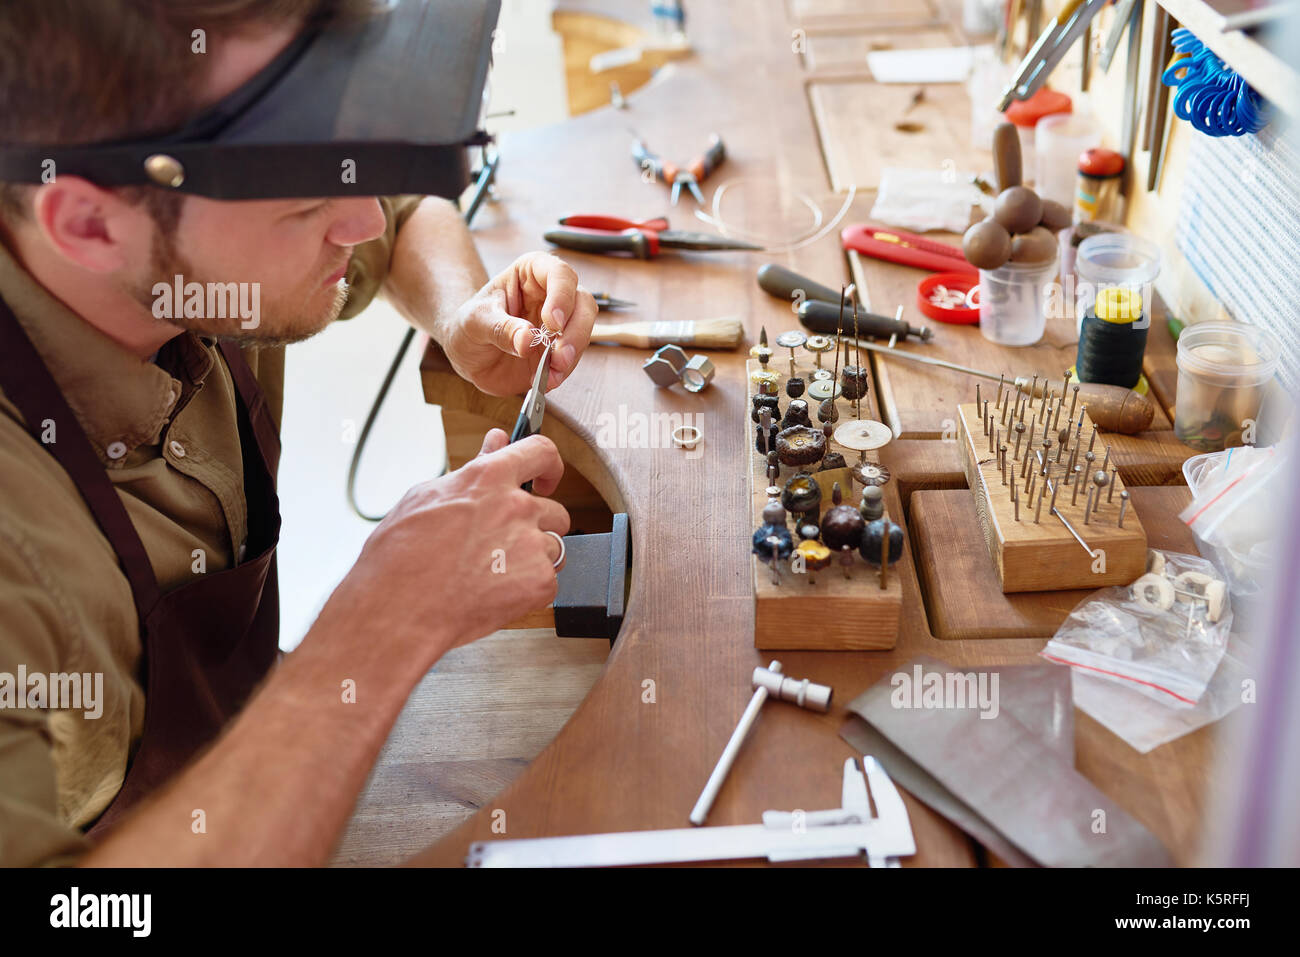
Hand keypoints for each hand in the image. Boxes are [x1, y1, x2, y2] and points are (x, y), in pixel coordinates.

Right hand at [332, 430, 568, 659]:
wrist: (398, 610)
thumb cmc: (399, 558)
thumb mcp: (426, 498)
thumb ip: (473, 470)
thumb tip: (494, 444)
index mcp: (489, 478)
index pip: (540, 452)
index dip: (548, 465)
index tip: (545, 477)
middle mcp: (516, 507)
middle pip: (553, 510)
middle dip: (534, 525)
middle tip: (501, 545)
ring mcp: (531, 545)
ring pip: (552, 547)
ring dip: (531, 558)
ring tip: (492, 573)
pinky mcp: (539, 581)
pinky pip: (548, 580)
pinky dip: (528, 589)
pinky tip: (495, 593)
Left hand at [437, 252, 597, 396]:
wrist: (467, 355)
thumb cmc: (469, 326)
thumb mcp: (475, 322)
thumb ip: (501, 329)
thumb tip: (527, 340)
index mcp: (531, 274)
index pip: (559, 274)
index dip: (562, 296)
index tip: (552, 322)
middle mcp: (551, 294)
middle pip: (583, 303)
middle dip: (575, 331)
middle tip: (560, 354)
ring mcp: (559, 324)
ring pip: (584, 331)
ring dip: (572, 354)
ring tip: (552, 372)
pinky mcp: (559, 349)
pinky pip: (573, 358)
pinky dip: (563, 371)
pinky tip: (547, 379)